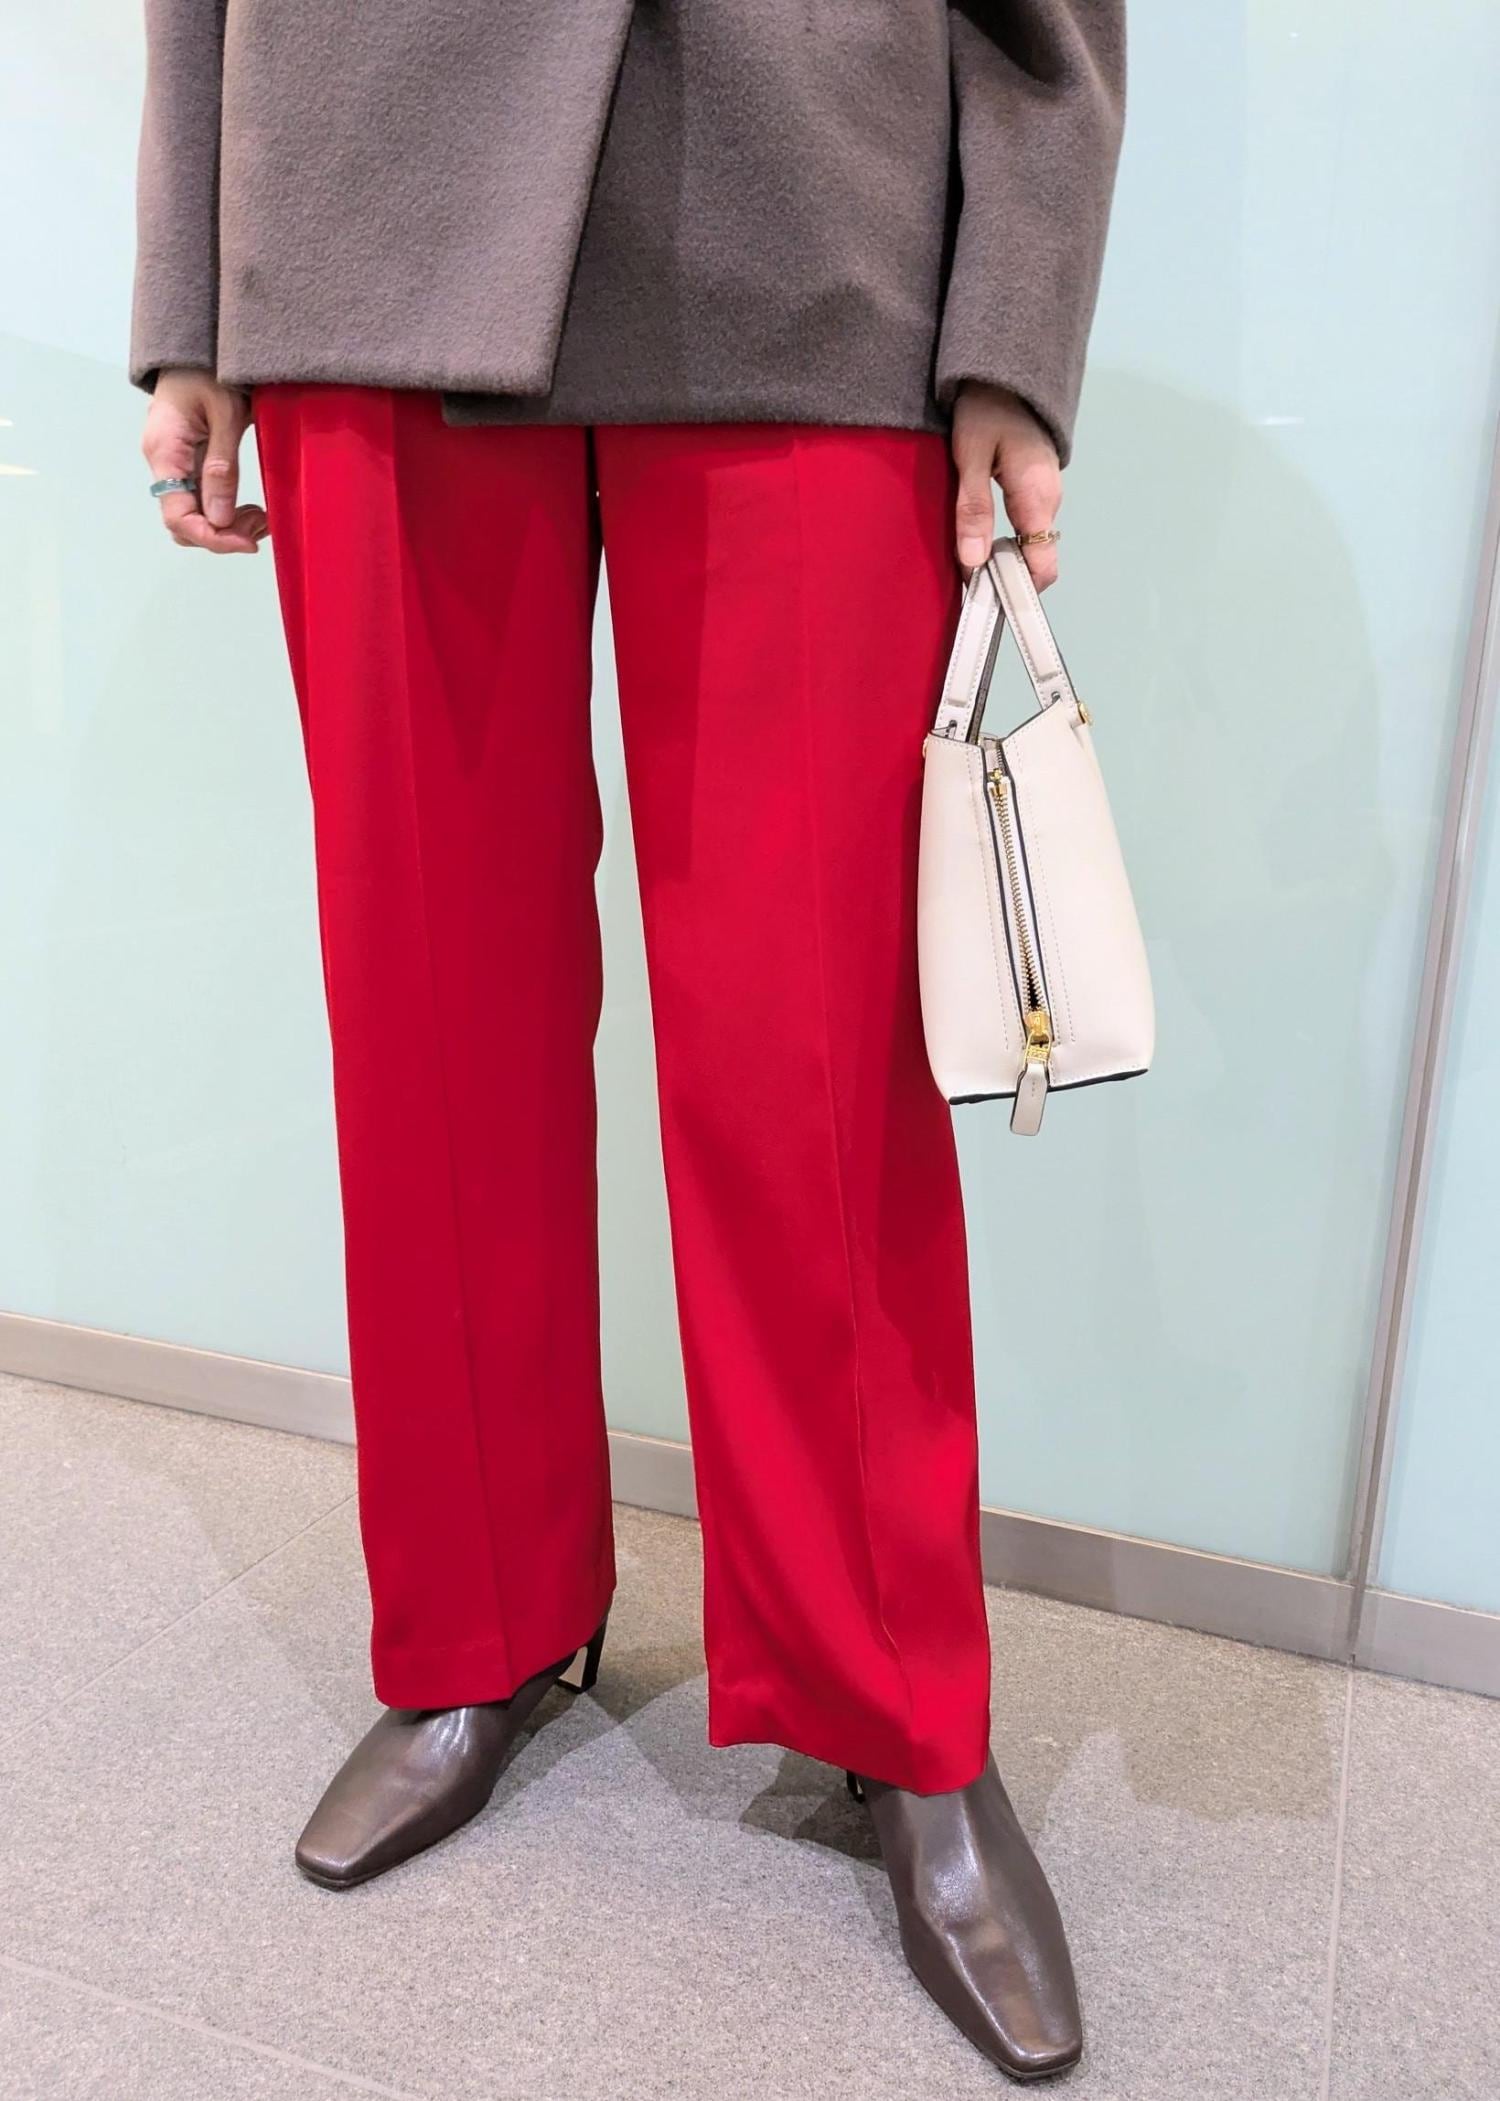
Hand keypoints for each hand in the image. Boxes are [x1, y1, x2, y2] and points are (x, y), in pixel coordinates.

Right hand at [141, 368, 267, 553]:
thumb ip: (222, 467)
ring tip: (262, 518)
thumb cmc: (207, 369)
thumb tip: (220, 518)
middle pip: (184, 523)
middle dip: (223, 534)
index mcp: (165, 452)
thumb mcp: (225, 414)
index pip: (179, 517)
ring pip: (194, 516)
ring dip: (227, 526)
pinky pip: (201, 500)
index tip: (249, 542)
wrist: (194, 346)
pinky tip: (250, 508)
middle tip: (262, 527)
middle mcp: (162, 463)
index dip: (214, 538)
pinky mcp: (186, 463)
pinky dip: (225, 511)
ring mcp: (173, 465)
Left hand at [951, 382, 1061, 590]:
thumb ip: (972, 509)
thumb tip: (974, 562)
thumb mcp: (970, 456)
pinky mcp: (1034, 489)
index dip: (1017, 592)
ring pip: (1028, 545)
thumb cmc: (987, 406)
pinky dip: (1002, 541)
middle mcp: (1049, 501)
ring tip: (966, 561)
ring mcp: (1045, 495)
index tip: (985, 602)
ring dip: (1000, 559)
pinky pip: (1024, 528)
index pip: (1042, 567)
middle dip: (1004, 579)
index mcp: (1038, 498)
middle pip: (1035, 561)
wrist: (1005, 372)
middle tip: (966, 583)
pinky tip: (977, 537)